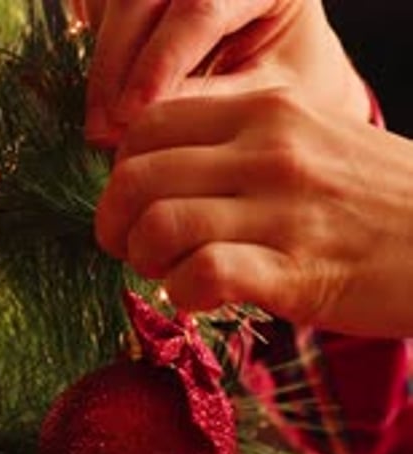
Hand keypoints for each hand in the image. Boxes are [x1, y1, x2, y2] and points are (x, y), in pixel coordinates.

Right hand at [77, 0, 367, 144]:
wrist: (293, 94)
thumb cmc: (294, 94)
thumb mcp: (264, 100)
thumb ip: (210, 103)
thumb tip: (143, 121)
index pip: (200, 5)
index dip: (160, 61)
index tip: (131, 115)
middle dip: (116, 65)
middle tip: (104, 132)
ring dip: (102, 63)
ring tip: (101, 127)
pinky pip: (102, 5)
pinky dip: (97, 50)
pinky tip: (104, 99)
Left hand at [96, 88, 412, 336]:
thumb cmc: (383, 199)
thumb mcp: (314, 138)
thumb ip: (242, 142)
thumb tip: (167, 170)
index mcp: (267, 108)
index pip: (148, 126)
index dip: (122, 173)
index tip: (134, 207)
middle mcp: (269, 149)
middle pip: (137, 177)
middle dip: (116, 224)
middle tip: (133, 250)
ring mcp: (283, 210)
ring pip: (160, 226)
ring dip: (147, 262)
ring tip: (170, 276)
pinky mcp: (296, 272)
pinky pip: (202, 275)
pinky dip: (184, 295)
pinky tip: (202, 300)